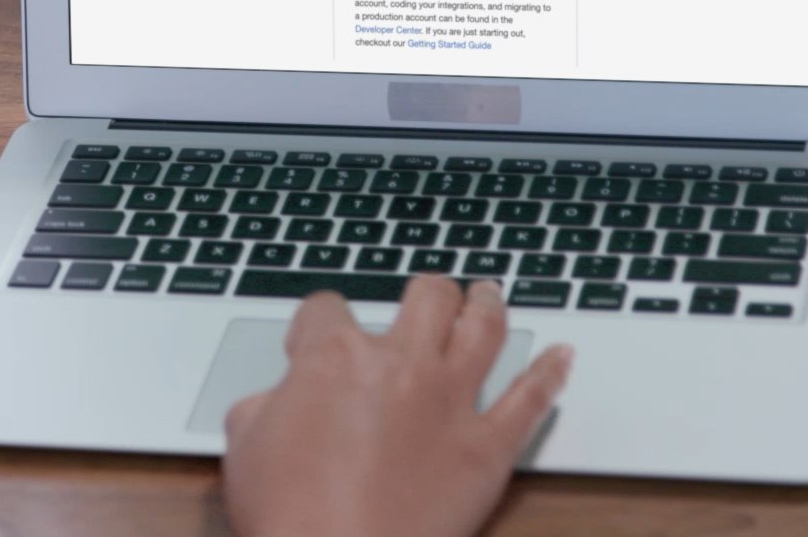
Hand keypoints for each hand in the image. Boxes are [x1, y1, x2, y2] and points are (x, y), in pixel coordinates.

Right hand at [221, 277, 571, 536]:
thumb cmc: (288, 515)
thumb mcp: (245, 443)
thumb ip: (266, 405)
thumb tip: (278, 401)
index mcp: (334, 357)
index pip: (326, 308)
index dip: (318, 321)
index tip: (319, 336)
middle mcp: (400, 365)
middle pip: (426, 297)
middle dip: (424, 293)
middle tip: (426, 299)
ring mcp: (450, 403)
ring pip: (484, 328)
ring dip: (487, 304)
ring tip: (488, 294)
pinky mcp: (487, 450)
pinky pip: (531, 400)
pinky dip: (550, 373)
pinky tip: (562, 356)